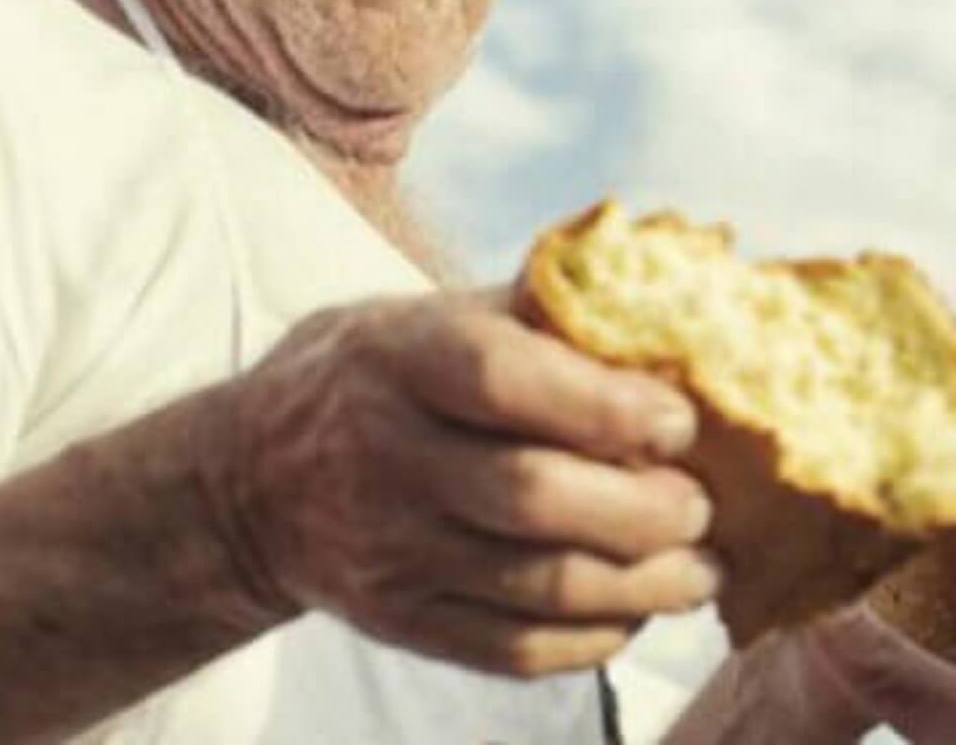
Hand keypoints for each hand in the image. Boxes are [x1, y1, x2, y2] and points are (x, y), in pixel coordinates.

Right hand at [204, 288, 720, 674]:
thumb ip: (543, 311)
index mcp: (402, 355)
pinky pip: (514, 650)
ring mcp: (389, 550)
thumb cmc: (386, 375)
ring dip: (644, 586)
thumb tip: (676, 306)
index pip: (505, 381)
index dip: (607, 405)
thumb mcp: (437, 313)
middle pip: (533, 498)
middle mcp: (386, 454)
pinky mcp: (399, 622)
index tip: (681, 421)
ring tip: (702, 569)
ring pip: (538, 587)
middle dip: (644, 510)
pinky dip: (595, 638)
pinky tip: (640, 609)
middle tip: (705, 506)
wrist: (250, 479)